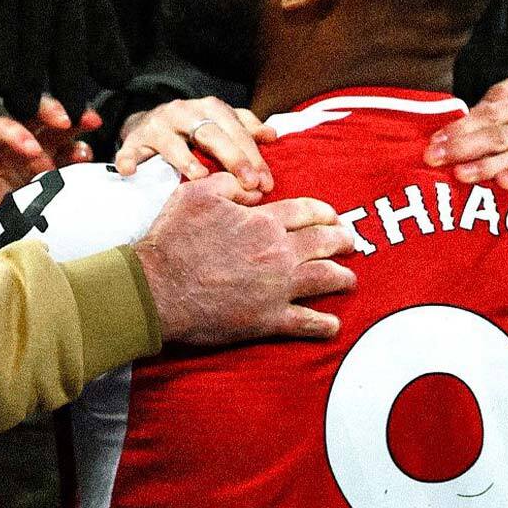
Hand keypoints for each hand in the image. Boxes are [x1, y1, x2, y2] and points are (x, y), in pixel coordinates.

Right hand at [0, 0, 129, 120]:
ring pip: (32, 32)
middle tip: (75, 114)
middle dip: (72, 74)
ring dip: (30, 76)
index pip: (100, 16)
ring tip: (27, 109)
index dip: (110, 51)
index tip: (118, 83)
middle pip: (70, 31)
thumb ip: (69, 4)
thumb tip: (95, 45)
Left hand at [0, 97, 98, 249]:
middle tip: (67, 121)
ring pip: (52, 130)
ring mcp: (31, 158)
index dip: (16, 132)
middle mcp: (8, 147)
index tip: (32, 149)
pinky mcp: (49, 173)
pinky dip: (79, 152)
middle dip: (50, 113)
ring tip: (90, 123)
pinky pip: (66, 155)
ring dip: (73, 123)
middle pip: (29, 117)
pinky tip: (86, 156)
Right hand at [116, 96, 274, 190]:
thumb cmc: (194, 127)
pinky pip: (130, 149)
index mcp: (209, 108)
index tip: (265, 182)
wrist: (151, 121)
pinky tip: (131, 171)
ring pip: (171, 141)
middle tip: (248, 184)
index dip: (252, 156)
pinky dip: (129, 159)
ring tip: (199, 177)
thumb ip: (246, 128)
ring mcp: (158, 125)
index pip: (236, 131)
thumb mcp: (222, 123)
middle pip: (210, 134)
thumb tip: (271, 135)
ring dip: (184, 159)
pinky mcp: (135, 139)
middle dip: (231, 158)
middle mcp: (184, 112)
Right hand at [133, 173, 355, 343]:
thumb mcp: (196, 194)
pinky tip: (334, 324)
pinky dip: (324, 324)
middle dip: (342, 241)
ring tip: (350, 278)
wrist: (157, 288)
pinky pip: (306, 322)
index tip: (333, 217)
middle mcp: (278, 252)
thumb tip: (254, 188)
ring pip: (325, 278)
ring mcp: (277, 288)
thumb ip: (230, 183)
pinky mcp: (268, 319)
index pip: (307, 212)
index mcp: (263, 221)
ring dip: (343, 277)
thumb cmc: (172, 240)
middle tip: (350, 243)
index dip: (325, 213)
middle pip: (324, 242)